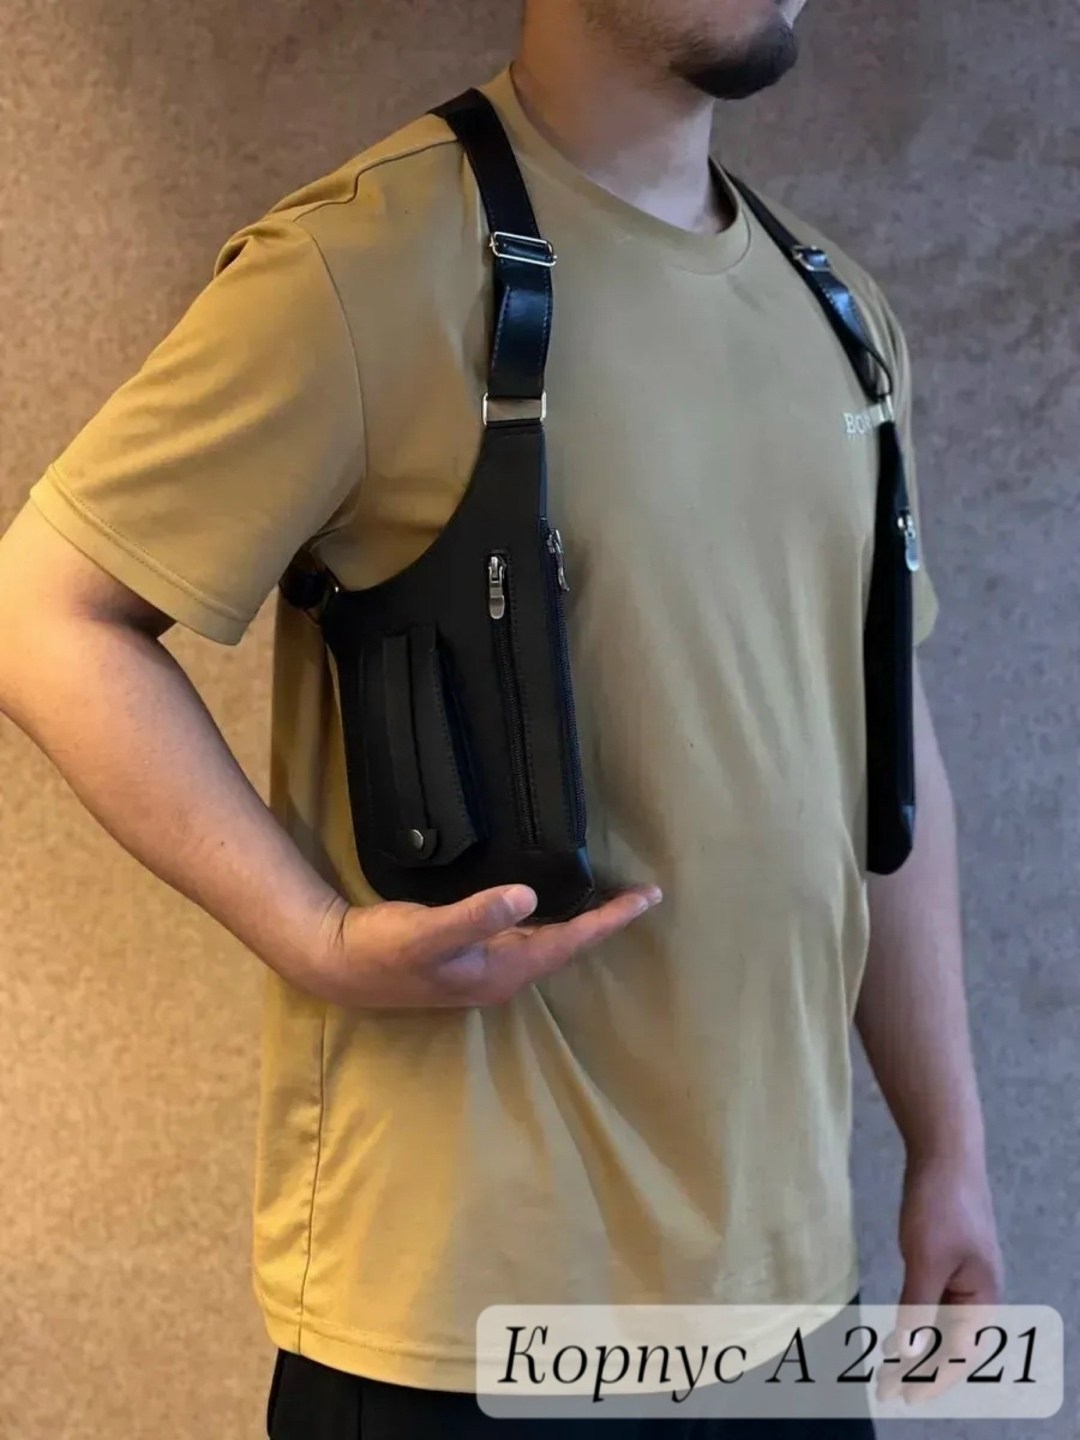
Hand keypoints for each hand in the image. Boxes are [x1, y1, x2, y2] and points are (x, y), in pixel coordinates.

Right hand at [303, 881, 663, 1008]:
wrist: (337, 962)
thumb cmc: (383, 949)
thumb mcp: (429, 931)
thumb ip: (477, 915)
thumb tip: (529, 897)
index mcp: (503, 971)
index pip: (571, 943)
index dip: (609, 920)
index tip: (647, 898)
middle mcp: (502, 973)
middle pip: (567, 946)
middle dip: (605, 922)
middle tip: (641, 895)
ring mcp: (485, 966)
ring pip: (548, 941)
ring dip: (581, 921)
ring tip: (612, 898)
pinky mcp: (469, 952)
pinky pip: (526, 934)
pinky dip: (550, 917)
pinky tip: (551, 903)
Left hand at [879, 1153, 1004, 1403]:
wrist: (944, 1151)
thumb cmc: (940, 1204)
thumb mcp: (925, 1260)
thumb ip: (917, 1308)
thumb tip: (908, 1353)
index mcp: (982, 1296)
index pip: (961, 1354)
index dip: (934, 1380)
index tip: (905, 1398)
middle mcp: (977, 1290)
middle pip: (952, 1343)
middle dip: (921, 1370)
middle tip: (887, 1390)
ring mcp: (963, 1273)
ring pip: (941, 1323)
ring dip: (917, 1346)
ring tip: (888, 1367)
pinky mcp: (946, 1256)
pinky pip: (934, 1301)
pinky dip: (916, 1320)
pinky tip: (897, 1329)